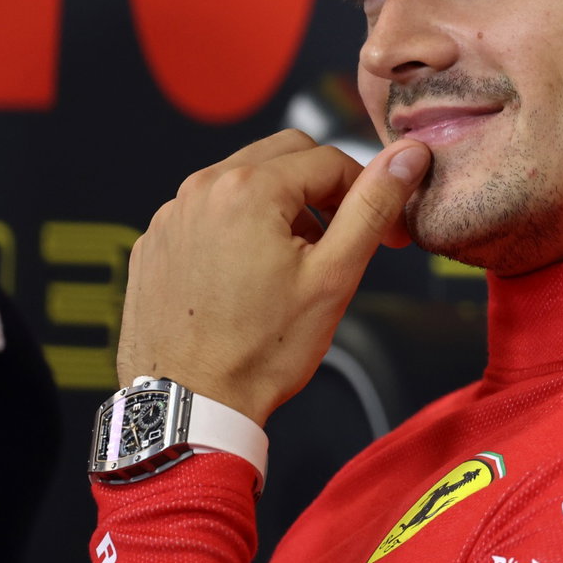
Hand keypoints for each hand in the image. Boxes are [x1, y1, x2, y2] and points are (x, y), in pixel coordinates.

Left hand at [117, 129, 430, 425]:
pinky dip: (238, 227)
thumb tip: (407, 156)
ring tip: (295, 264)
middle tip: (341, 239)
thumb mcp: (334, 275)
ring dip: (281, 206)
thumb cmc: (261, 350)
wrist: (189, 406)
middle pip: (285, 156)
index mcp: (249, 188)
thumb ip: (373, 205)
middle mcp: (201, 189)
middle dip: (323, 188)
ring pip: (245, 181)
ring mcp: (171, 215)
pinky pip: (209, 212)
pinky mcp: (154, 243)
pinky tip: (250, 276)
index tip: (383, 232)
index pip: (330, 159)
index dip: (368, 192)